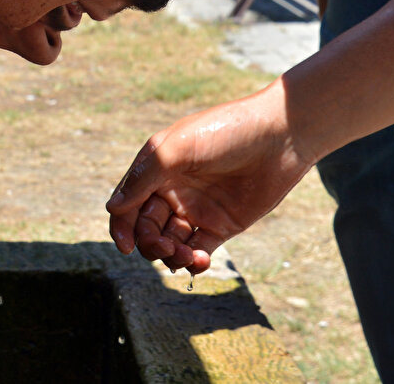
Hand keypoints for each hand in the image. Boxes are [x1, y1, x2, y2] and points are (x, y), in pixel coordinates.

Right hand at [105, 79, 311, 273]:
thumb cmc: (227, 131)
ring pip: (169, 243)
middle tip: (166, 247)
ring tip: (187, 254)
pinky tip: (200, 258)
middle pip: (146, 228)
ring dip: (170, 256)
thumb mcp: (178, 147)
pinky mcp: (221, 225)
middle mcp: (174, 189)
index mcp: (158, 167)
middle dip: (149, 244)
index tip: (126, 246)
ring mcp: (197, 208)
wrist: (281, 135)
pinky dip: (193, 261)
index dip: (121, 227)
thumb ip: (144, 178)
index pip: (128, 203)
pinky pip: (197, 250)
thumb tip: (113, 209)